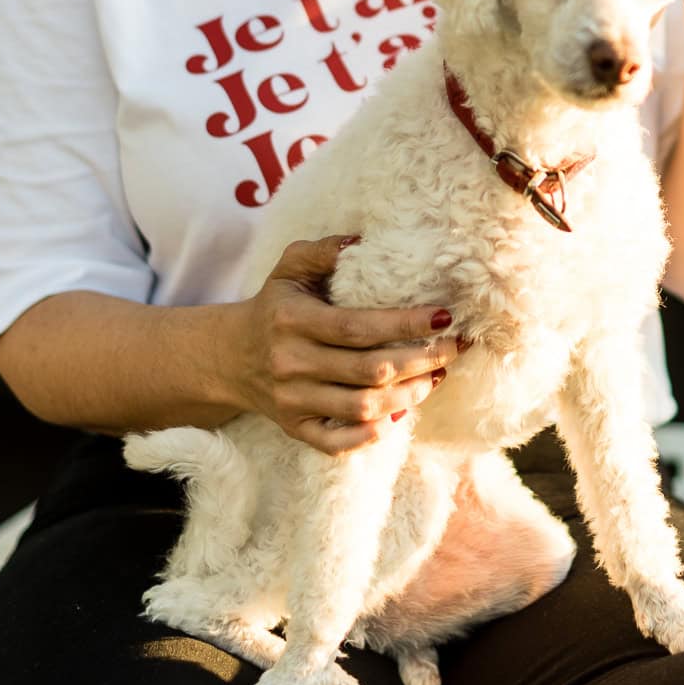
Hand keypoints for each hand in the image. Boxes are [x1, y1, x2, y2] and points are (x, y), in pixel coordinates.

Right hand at [228, 235, 461, 454]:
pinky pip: (338, 443)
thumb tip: (363, 241)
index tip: (444, 316)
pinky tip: (402, 413)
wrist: (229, 356)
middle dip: (421, 359)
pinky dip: (374, 433)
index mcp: (293, 320)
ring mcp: (292, 402)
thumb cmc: (274, 304)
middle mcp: (292, 364)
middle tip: (455, 347)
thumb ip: (325, 251)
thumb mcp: (290, 267)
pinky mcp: (294, 429)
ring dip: (409, 395)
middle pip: (369, 370)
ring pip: (362, 408)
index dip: (405, 324)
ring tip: (437, 375)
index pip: (358, 327)